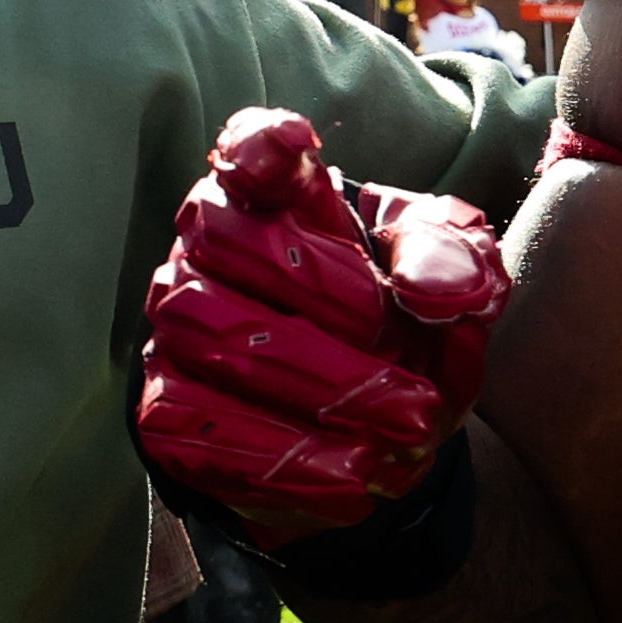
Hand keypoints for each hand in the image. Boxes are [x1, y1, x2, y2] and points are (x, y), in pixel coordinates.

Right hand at [139, 107, 504, 545]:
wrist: (380, 441)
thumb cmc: (408, 331)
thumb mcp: (458, 287)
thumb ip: (457, 263)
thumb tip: (434, 289)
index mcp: (282, 198)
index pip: (249, 147)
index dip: (260, 143)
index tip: (295, 149)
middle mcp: (209, 251)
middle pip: (226, 240)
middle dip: (327, 297)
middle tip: (413, 345)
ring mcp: (175, 331)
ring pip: (212, 336)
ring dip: (321, 387)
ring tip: (410, 431)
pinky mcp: (163, 410)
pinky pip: (200, 429)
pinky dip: (287, 460)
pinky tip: (358, 479)